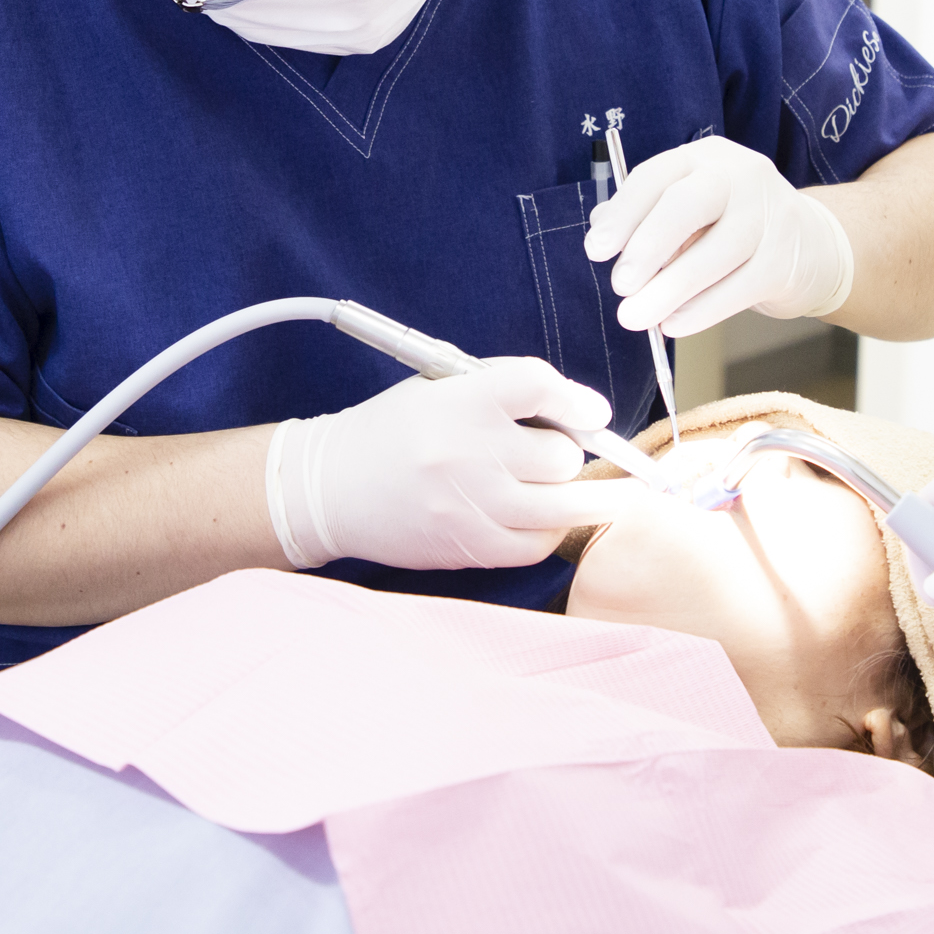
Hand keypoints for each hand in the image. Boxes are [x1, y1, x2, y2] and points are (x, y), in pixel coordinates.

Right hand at [266, 358, 644, 570]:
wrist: (330, 489)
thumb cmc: (392, 431)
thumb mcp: (438, 388)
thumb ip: (503, 391)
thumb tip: (578, 413)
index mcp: (459, 400)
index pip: (538, 386)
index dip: (577, 400)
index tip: (594, 412)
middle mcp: (469, 452)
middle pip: (562, 454)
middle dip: (569, 451)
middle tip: (558, 452)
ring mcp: (471, 505)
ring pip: (565, 506)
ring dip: (586, 497)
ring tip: (603, 494)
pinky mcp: (468, 547)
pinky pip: (538, 544)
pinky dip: (551, 531)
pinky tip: (544, 519)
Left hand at [582, 136, 854, 337]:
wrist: (812, 244)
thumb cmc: (731, 224)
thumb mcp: (690, 208)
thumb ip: (645, 214)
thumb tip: (601, 227)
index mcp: (705, 157)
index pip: (656, 177)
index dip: (623, 214)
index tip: (596, 249)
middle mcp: (740, 176)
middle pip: (686, 206)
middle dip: (647, 246)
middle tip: (620, 285)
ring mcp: (768, 217)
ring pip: (712, 255)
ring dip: (668, 291)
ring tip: (635, 317)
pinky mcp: (784, 260)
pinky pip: (736, 289)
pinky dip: (699, 311)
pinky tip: (673, 324)